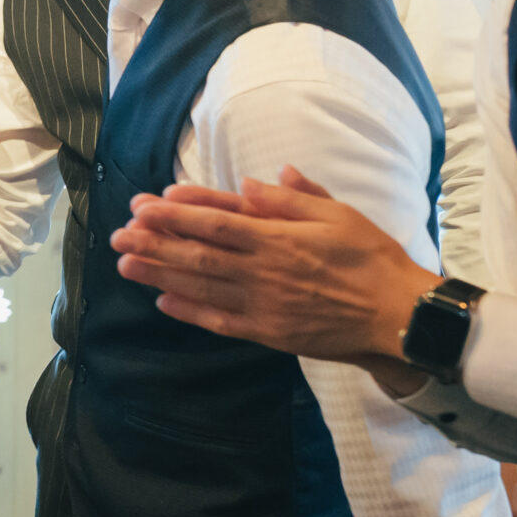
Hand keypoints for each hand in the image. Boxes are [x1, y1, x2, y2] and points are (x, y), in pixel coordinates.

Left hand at [108, 165, 438, 386]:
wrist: (399, 313)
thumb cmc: (373, 258)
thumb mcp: (339, 214)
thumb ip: (292, 198)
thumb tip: (251, 183)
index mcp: (278, 238)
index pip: (215, 221)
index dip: (175, 213)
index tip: (144, 205)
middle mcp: (264, 271)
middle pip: (197, 254)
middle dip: (154, 242)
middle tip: (118, 234)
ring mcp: (264, 304)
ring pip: (201, 287)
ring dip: (160, 274)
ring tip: (125, 263)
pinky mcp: (270, 332)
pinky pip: (221, 321)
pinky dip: (190, 311)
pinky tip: (163, 300)